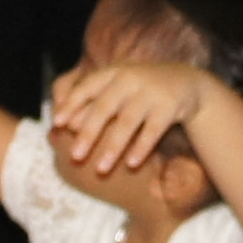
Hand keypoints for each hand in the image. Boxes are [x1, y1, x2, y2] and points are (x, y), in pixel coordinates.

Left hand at [45, 59, 209, 176]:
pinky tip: (131, 164)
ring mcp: (150, 93)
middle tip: (75, 157)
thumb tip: (62, 124)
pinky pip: (153, 131)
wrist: (185, 82)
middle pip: (104, 108)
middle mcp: (129, 80)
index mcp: (112, 73)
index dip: (71, 104)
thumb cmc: (139, 89)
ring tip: (100, 169)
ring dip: (113, 147)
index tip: (57, 123)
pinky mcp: (169, 106)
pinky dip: (141, 148)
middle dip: (89, 133)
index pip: (87, 87)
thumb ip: (90, 101)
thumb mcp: (116, 87)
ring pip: (127, 123)